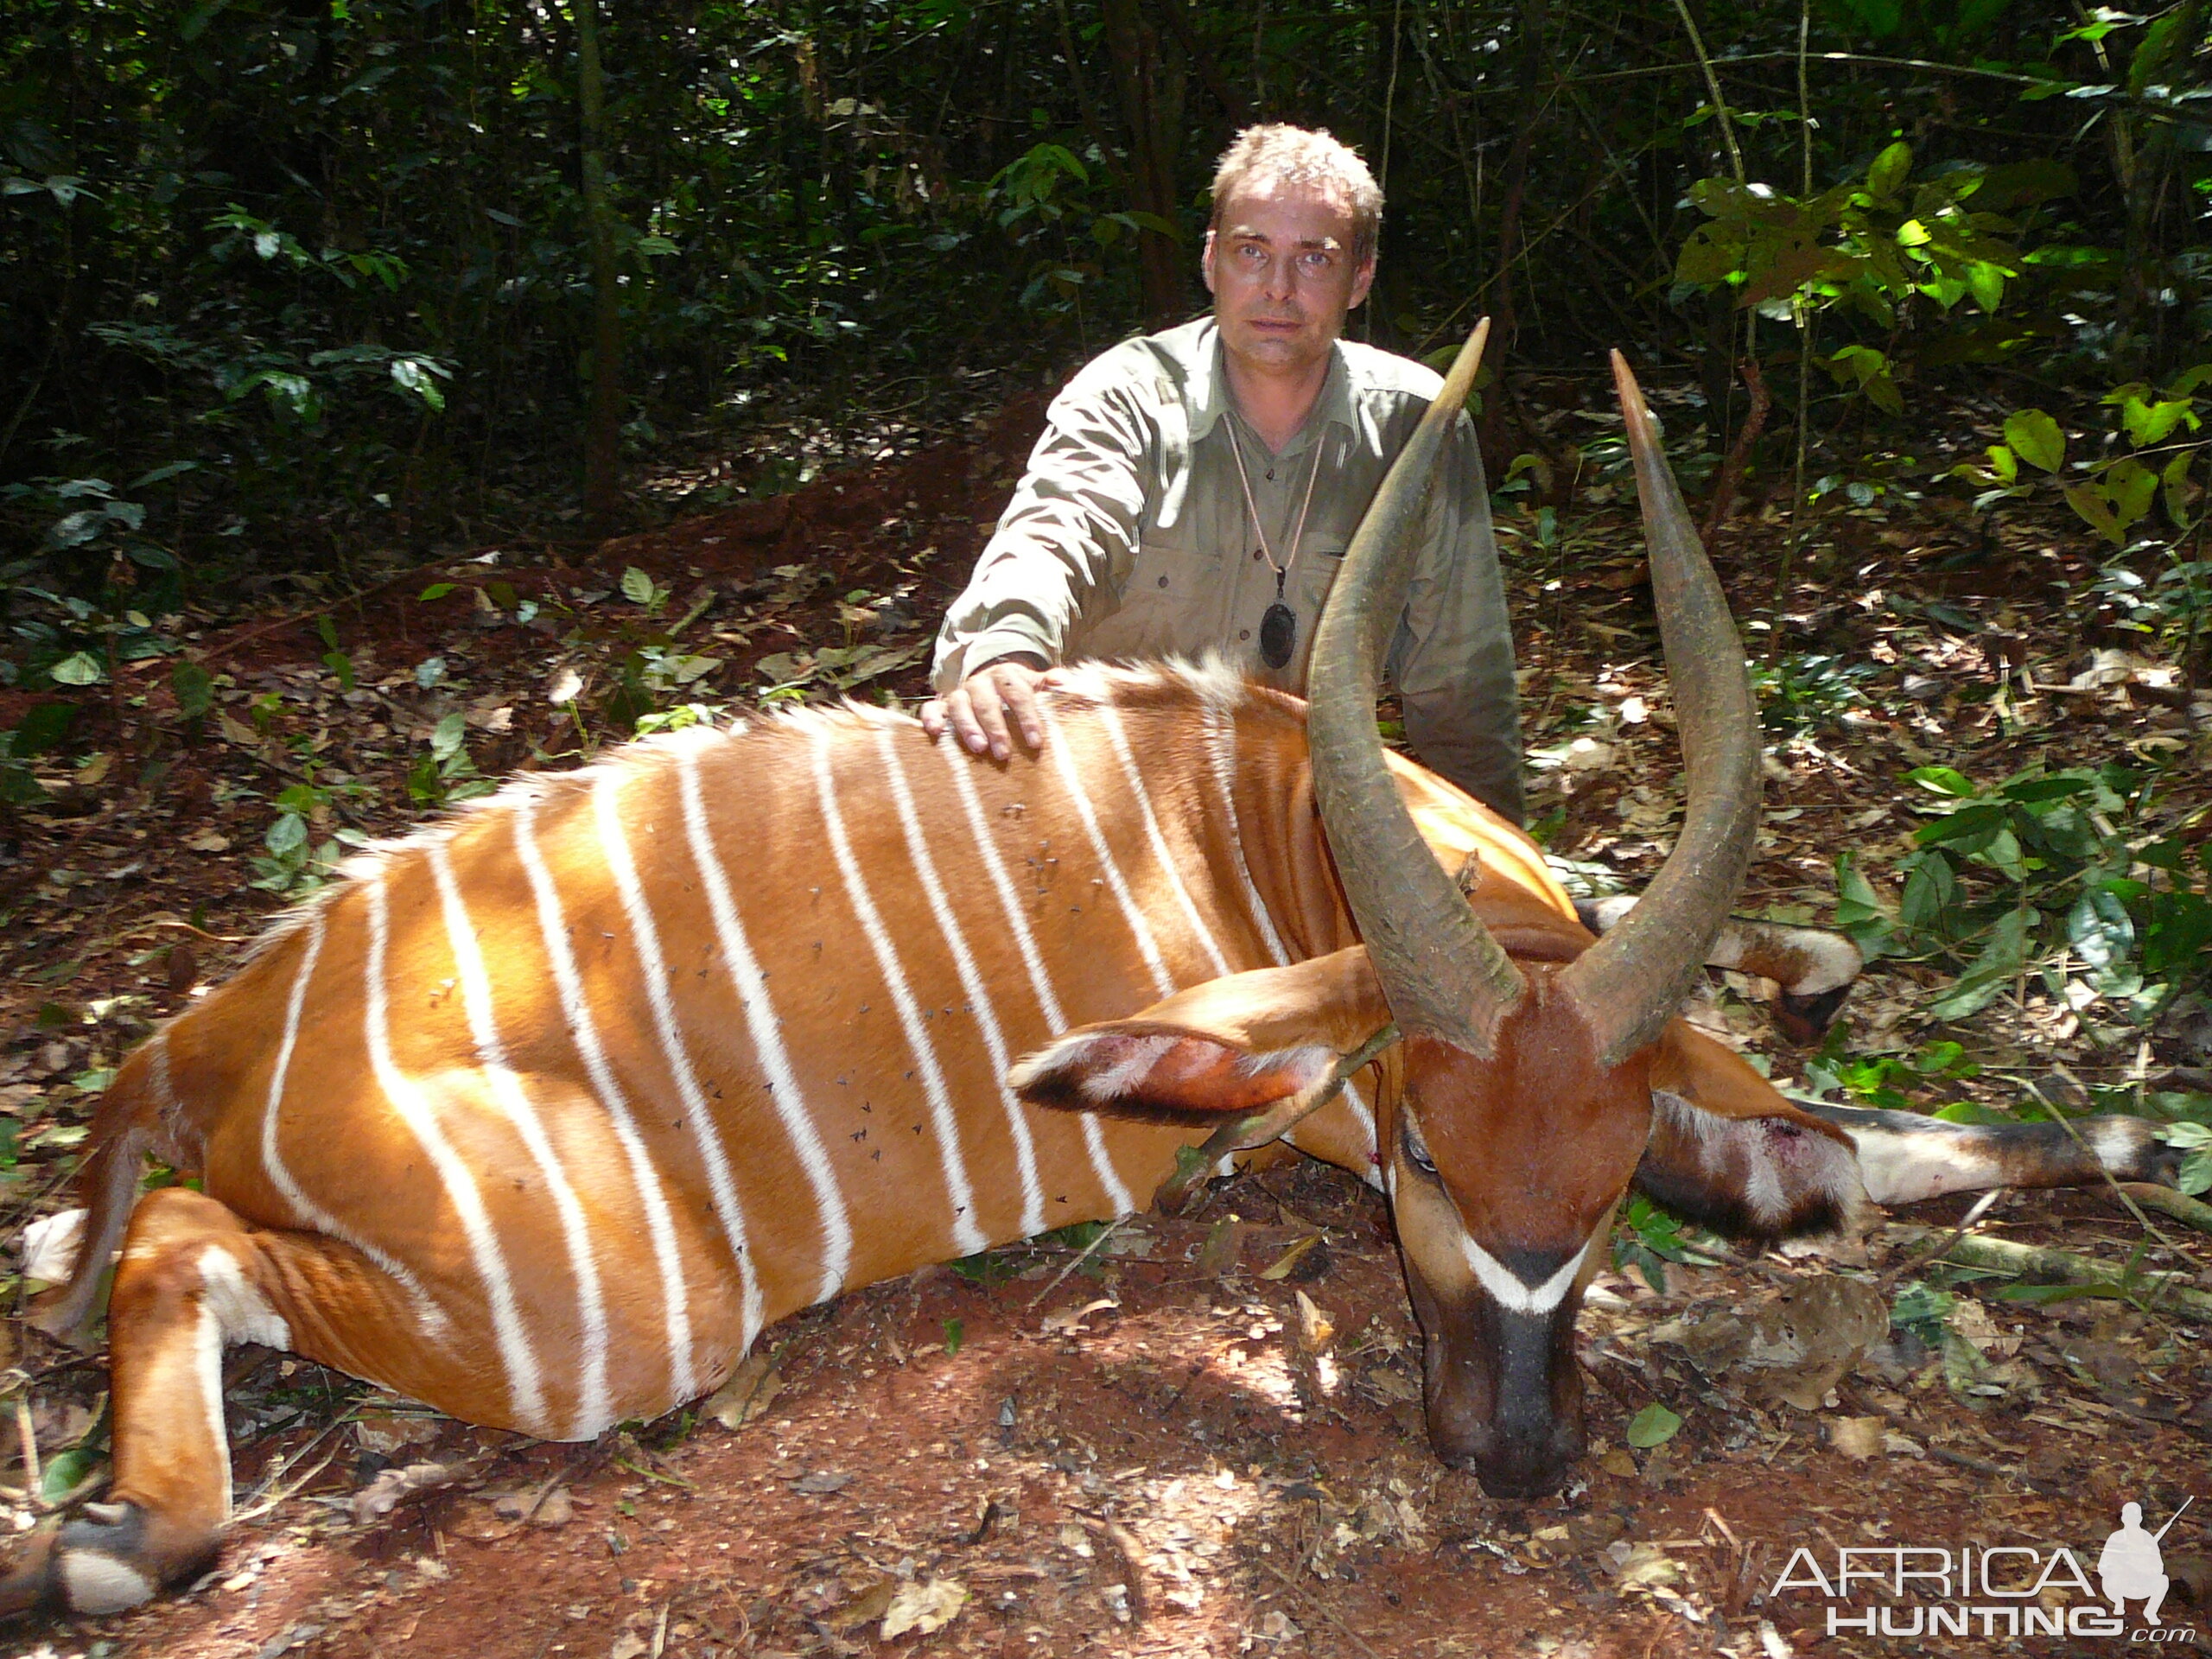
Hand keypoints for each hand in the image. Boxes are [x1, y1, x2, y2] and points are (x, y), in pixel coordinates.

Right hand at [920, 656, 1050, 760]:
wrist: (989, 680)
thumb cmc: (1015, 690)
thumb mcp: (1033, 684)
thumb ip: (1048, 683)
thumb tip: (1065, 682)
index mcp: (1005, 676)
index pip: (1018, 694)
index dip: (1027, 717)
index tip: (1036, 742)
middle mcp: (980, 683)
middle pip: (987, 703)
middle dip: (996, 728)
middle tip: (1004, 754)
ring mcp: (960, 693)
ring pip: (959, 705)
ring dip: (968, 727)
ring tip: (978, 749)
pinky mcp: (942, 704)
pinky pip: (932, 708)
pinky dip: (931, 718)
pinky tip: (935, 733)